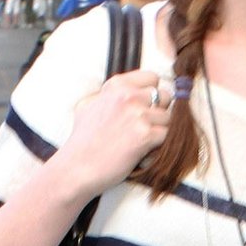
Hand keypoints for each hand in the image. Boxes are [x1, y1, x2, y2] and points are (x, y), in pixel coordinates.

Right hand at [52, 70, 179, 199]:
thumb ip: (107, 95)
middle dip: (160, 111)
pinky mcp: (145, 135)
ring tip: (145, 142)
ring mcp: (138, 115)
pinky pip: (167, 135)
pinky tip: (146, 151)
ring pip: (169, 117)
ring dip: (161, 131)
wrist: (76, 167)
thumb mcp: (88, 105)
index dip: (153, 93)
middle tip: (147, 127)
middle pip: (165, 96)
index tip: (146, 107)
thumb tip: (124, 91)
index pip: (152, 77)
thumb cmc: (81, 140)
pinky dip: (160, 145)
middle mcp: (128, 96)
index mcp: (116, 86)